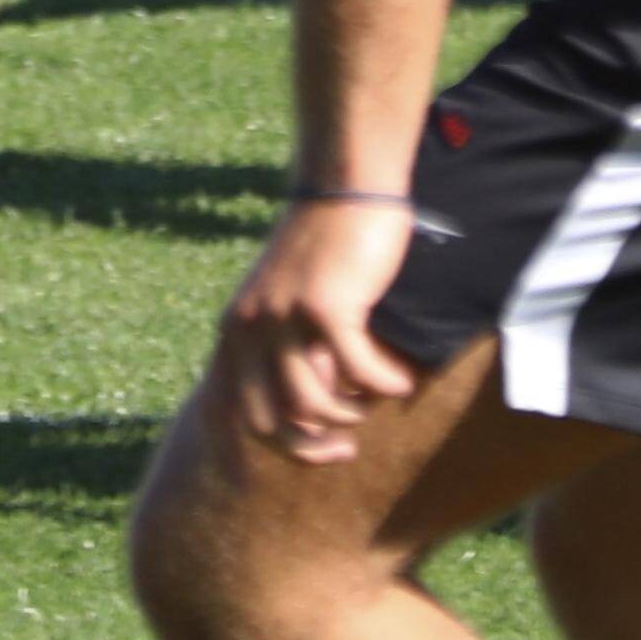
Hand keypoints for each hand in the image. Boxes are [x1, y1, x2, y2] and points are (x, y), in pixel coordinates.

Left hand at [209, 195, 419, 463]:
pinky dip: (384, 383)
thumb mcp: (293, 304)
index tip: (330, 452)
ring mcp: (284, 316)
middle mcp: (250, 326)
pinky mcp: (324, 305)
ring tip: (377, 395)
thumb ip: (292, 352)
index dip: (281, 448)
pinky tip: (402, 380)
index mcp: (237, 329)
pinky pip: (357, 371)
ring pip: (314, 403)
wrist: (344, 187)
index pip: (243, 413)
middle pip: (274, 421)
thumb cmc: (327, 248)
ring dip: (352, 411)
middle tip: (349, 444)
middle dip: (314, 445)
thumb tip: (314, 413)